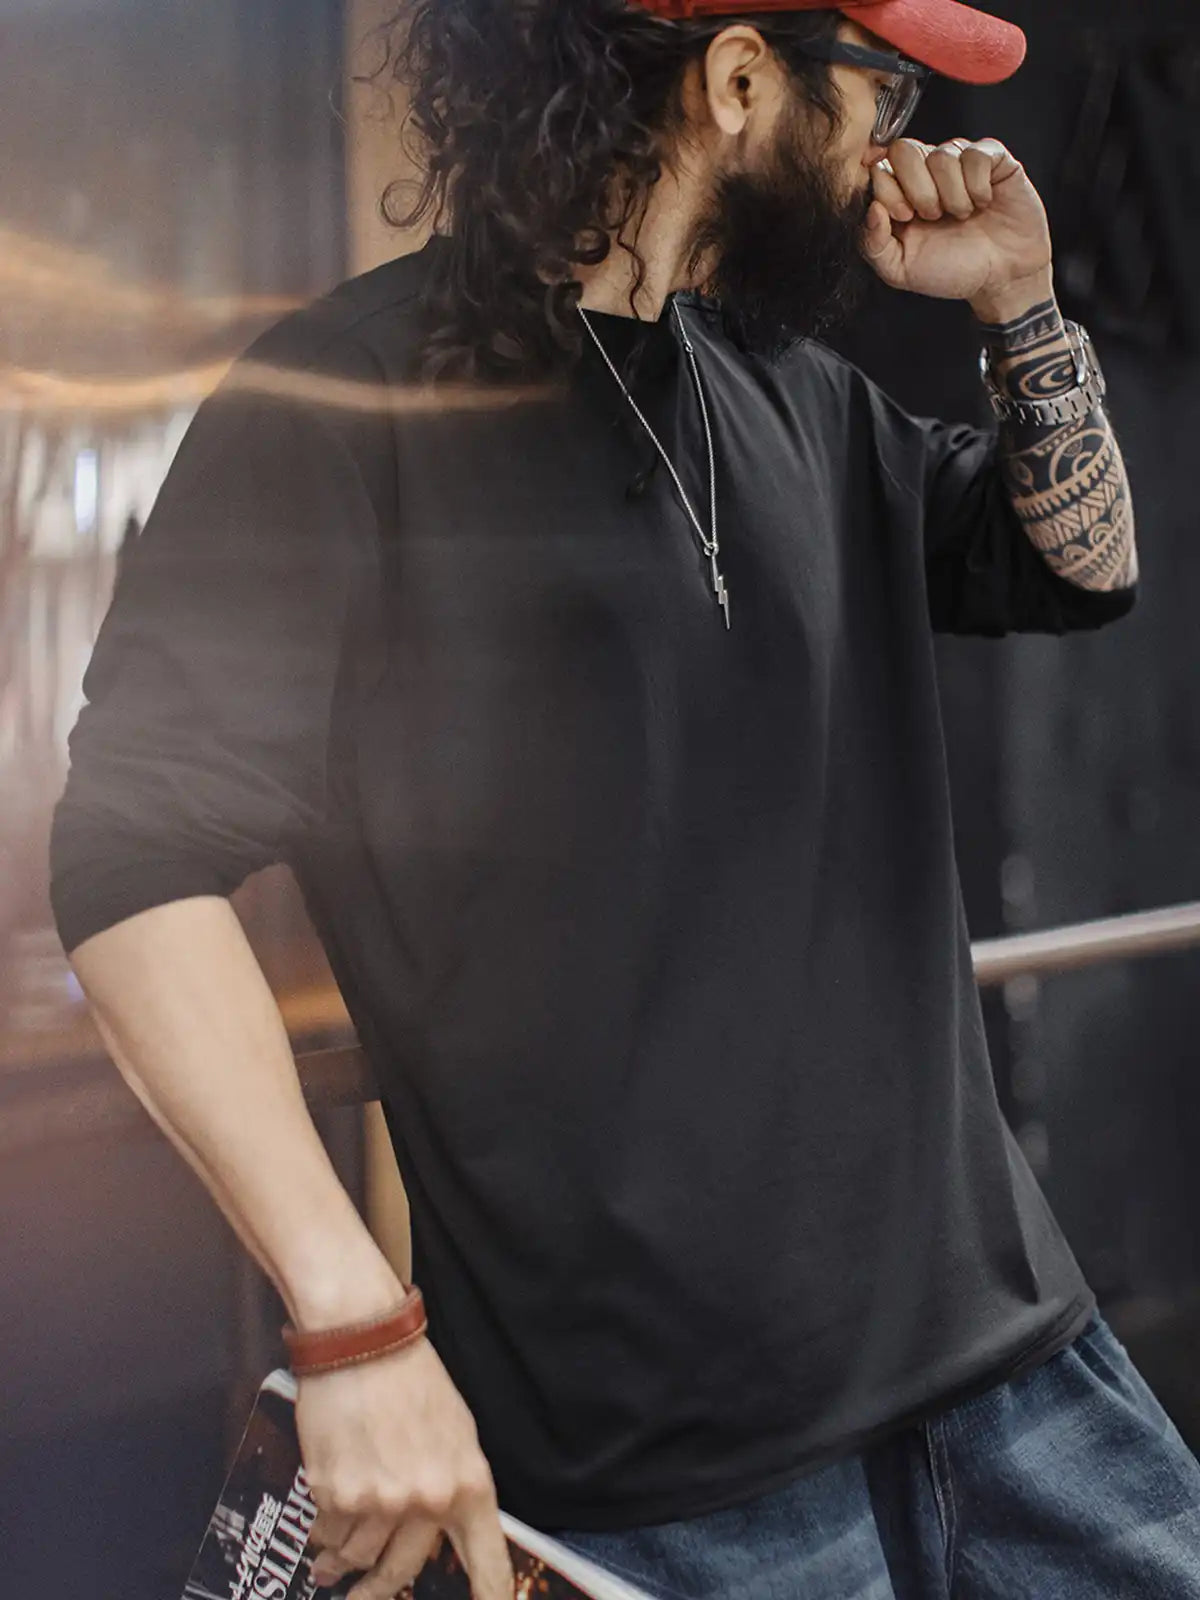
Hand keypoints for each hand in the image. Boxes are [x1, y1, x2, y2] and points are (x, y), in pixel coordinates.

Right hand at [298, 1336, 514, 1599]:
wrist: (362, 1340)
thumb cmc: (412, 1380)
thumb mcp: (456, 1432)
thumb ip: (454, 1486)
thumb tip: (445, 1534)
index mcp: (468, 1485)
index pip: (489, 1563)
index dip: (490, 1598)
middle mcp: (427, 1502)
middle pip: (403, 1573)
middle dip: (378, 1593)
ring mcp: (379, 1503)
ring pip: (358, 1559)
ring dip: (341, 1566)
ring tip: (330, 1567)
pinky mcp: (335, 1494)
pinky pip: (327, 1536)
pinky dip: (322, 1538)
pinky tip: (320, 1532)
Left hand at [863, 138, 1053, 317]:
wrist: (1001, 276)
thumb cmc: (952, 271)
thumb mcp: (901, 270)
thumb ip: (873, 245)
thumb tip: (871, 209)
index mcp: (899, 193)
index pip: (878, 167)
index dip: (888, 190)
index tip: (905, 217)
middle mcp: (926, 172)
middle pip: (904, 149)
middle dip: (918, 189)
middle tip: (933, 216)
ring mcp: (958, 161)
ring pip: (942, 154)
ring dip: (952, 195)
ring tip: (962, 216)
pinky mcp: (991, 157)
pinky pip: (976, 153)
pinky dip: (978, 185)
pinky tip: (983, 202)